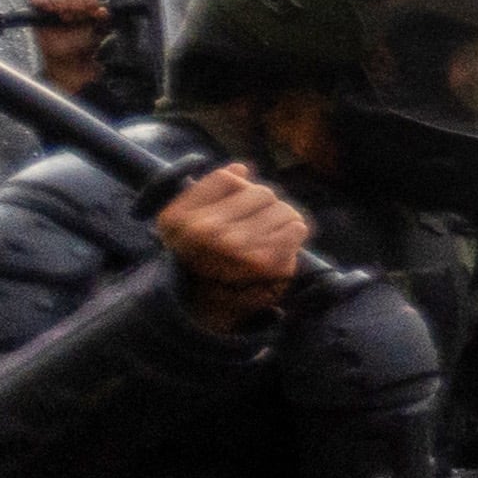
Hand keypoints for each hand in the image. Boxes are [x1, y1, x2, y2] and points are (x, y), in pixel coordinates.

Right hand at [156, 162, 307, 331]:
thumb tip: (241, 168)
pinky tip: (282, 244)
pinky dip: (294, 234)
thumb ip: (207, 192)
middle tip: (256, 227)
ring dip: (282, 220)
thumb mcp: (184, 225)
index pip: (229, 178)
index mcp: (181, 218)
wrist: (211, 308)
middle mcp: (206, 231)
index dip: (240, 189)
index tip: (236, 208)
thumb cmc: (202, 260)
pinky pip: (296, 227)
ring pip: (283, 208)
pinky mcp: (265, 261)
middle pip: (261, 192)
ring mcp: (236, 246)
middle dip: (264, 206)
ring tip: (268, 237)